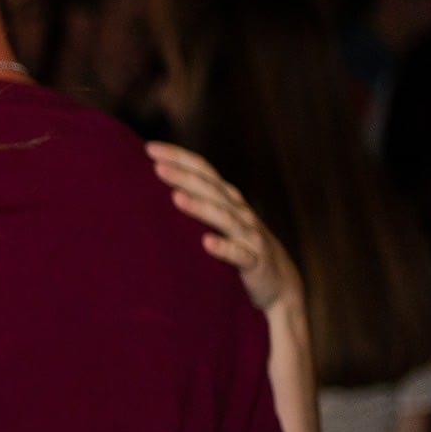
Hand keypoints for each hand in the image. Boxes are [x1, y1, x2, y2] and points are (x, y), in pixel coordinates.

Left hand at [148, 143, 301, 316]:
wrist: (280, 283)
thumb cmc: (240, 248)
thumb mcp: (220, 223)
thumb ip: (197, 204)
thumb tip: (156, 189)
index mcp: (229, 200)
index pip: (204, 172)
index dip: (180, 158)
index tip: (150, 148)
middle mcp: (240, 213)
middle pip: (212, 190)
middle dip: (185, 176)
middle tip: (157, 166)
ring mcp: (250, 236)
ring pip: (225, 219)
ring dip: (200, 207)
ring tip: (175, 197)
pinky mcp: (255, 262)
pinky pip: (240, 255)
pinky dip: (224, 248)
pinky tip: (206, 242)